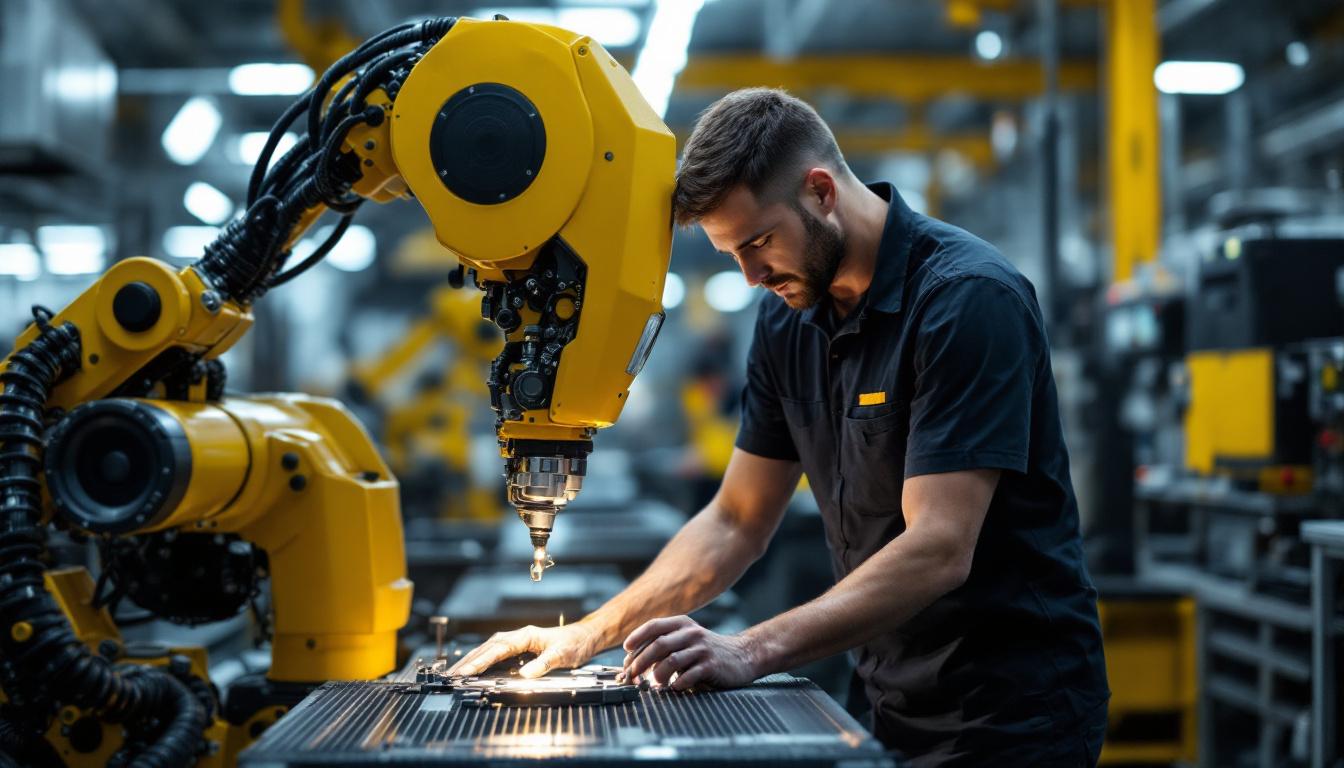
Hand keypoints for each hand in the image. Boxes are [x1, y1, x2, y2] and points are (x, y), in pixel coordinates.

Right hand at [447, 622, 602, 678]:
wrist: (583, 638)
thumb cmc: (573, 643)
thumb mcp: (563, 654)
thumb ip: (544, 663)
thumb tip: (525, 675)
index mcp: (525, 636)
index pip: (497, 650)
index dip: (480, 661)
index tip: (466, 671)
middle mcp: (517, 637)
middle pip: (486, 648)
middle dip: (467, 662)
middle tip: (450, 676)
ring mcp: (515, 642)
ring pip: (487, 650)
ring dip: (471, 661)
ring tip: (455, 674)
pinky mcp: (517, 649)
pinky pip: (493, 654)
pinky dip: (480, 661)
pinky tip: (472, 670)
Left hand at [620, 615, 763, 690]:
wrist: (742, 655)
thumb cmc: (706, 650)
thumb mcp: (687, 639)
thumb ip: (665, 645)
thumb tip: (634, 660)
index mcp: (682, 624)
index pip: (654, 626)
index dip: (637, 637)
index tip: (625, 650)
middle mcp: (691, 633)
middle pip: (659, 644)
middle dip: (641, 661)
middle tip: (631, 675)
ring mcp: (702, 649)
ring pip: (672, 660)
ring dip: (657, 674)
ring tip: (652, 683)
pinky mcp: (711, 665)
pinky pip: (689, 675)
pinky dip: (677, 683)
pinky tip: (673, 688)